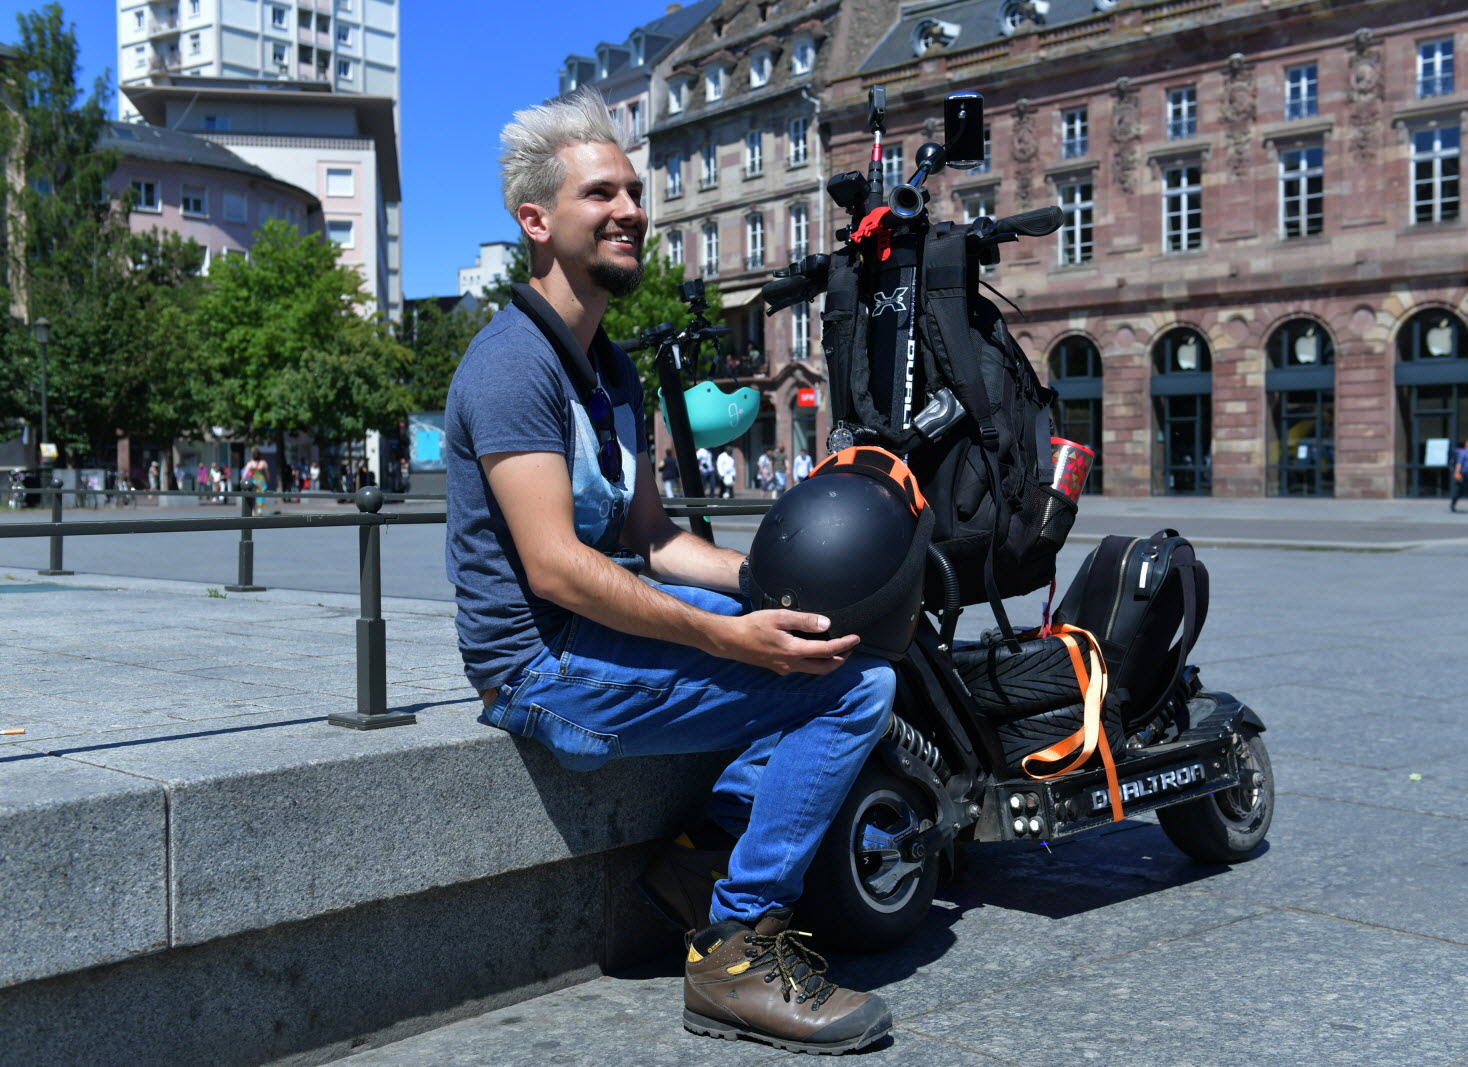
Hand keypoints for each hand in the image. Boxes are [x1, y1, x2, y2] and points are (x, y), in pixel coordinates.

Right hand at [714, 610, 861, 675]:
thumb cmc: (752, 626)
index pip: (827, 651)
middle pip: (825, 668)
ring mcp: (785, 669)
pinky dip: (815, 662)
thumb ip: (805, 621)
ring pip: (814, 670)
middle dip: (841, 659)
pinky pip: (803, 668)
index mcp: (794, 651)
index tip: (856, 638)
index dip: (844, 645)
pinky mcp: (779, 668)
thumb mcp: (780, 618)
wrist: (730, 640)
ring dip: (829, 662)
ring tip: (837, 650)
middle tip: (850, 648)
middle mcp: (792, 664)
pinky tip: (814, 652)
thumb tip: (826, 624)